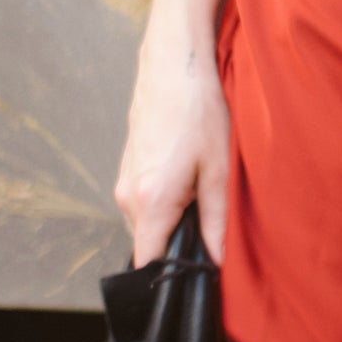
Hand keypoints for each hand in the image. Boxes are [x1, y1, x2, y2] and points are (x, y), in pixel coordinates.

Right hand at [114, 0, 231, 266]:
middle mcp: (127, 197)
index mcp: (150, 201)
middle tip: (209, 227)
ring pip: (147, 223)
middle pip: (149, 245)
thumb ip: (215, 221)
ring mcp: (123, 183)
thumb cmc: (198, 111)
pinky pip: (143, 204)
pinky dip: (164, 202)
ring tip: (200, 193)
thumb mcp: (218, 169)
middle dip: (177, 244)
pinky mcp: (126, 169)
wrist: (174, 65)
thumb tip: (216, 259)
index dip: (172, 274)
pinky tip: (187, 177)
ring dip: (172, 220)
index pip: (149, 263)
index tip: (195, 276)